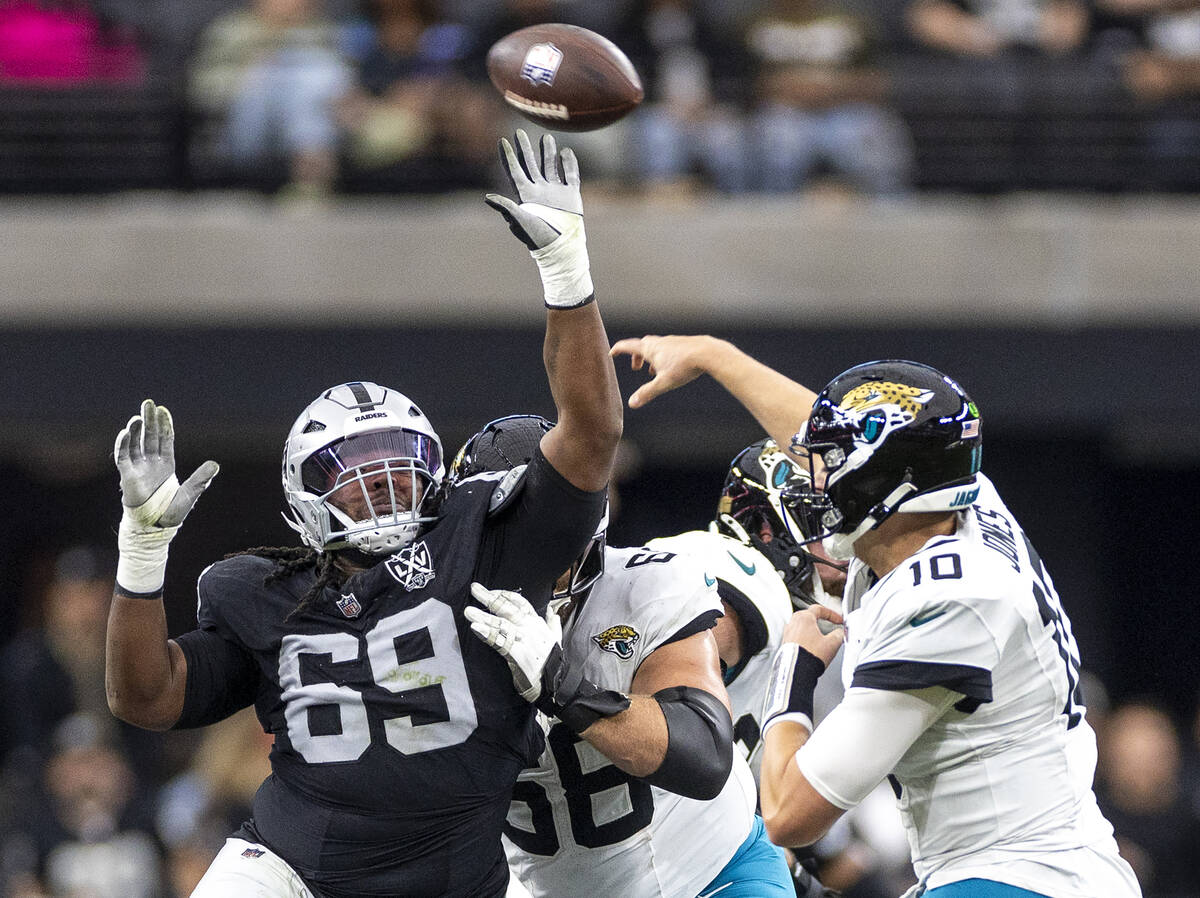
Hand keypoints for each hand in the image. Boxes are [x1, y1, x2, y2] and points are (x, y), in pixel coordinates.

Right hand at [113, 400, 217, 592]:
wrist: (155, 528)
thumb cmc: (171, 513)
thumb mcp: (190, 494)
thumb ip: (201, 480)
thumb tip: (216, 465)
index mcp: (166, 464)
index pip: (164, 439)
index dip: (164, 425)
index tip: (162, 410)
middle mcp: (151, 463)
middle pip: (149, 436)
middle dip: (148, 420)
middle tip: (148, 403)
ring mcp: (139, 468)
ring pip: (135, 443)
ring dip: (135, 430)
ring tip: (137, 416)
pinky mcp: (128, 477)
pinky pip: (123, 457)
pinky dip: (123, 444)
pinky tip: (125, 432)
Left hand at [465, 581, 629, 730]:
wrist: (554, 684)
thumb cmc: (552, 662)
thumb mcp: (556, 640)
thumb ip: (553, 624)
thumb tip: (553, 612)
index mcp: (537, 623)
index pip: (520, 602)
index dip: (505, 594)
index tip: (490, 590)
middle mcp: (530, 629)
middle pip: (508, 609)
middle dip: (490, 598)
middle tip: (474, 589)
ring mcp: (524, 641)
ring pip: (502, 624)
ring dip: (484, 616)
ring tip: (469, 611)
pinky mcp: (517, 654)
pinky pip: (500, 642)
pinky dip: (487, 634)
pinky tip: (476, 628)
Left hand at [486, 129, 592, 307]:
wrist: (561, 246)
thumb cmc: (538, 238)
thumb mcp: (520, 222)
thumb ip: (506, 208)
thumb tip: (487, 198)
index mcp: (525, 195)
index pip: (515, 171)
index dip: (509, 157)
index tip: (503, 141)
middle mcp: (539, 191)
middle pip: (530, 164)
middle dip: (526, 149)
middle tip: (520, 132)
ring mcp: (555, 192)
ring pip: (550, 166)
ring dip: (547, 152)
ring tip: (546, 137)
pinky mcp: (570, 195)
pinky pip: (570, 175)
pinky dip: (569, 164)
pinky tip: (566, 152)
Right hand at [609, 334, 714, 407]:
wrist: (708, 353)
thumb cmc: (685, 367)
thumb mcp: (664, 383)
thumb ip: (647, 393)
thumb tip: (631, 403)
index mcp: (650, 349)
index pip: (628, 346)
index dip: (618, 349)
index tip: (611, 353)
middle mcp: (659, 342)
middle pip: (641, 346)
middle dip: (635, 356)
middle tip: (635, 367)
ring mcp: (671, 341)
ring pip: (655, 347)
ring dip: (650, 358)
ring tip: (653, 372)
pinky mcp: (682, 343)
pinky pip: (667, 348)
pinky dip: (662, 357)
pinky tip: (672, 367)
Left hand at [782, 605, 844, 667]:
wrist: (796, 671)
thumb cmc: (809, 656)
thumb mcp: (832, 644)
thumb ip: (839, 634)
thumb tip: (840, 633)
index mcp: (804, 618)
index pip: (819, 609)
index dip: (832, 614)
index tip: (838, 620)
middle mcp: (793, 623)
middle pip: (808, 616)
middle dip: (820, 620)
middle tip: (829, 625)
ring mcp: (787, 633)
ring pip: (802, 626)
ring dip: (812, 630)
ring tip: (821, 638)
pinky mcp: (785, 644)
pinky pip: (797, 636)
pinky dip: (805, 639)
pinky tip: (811, 647)